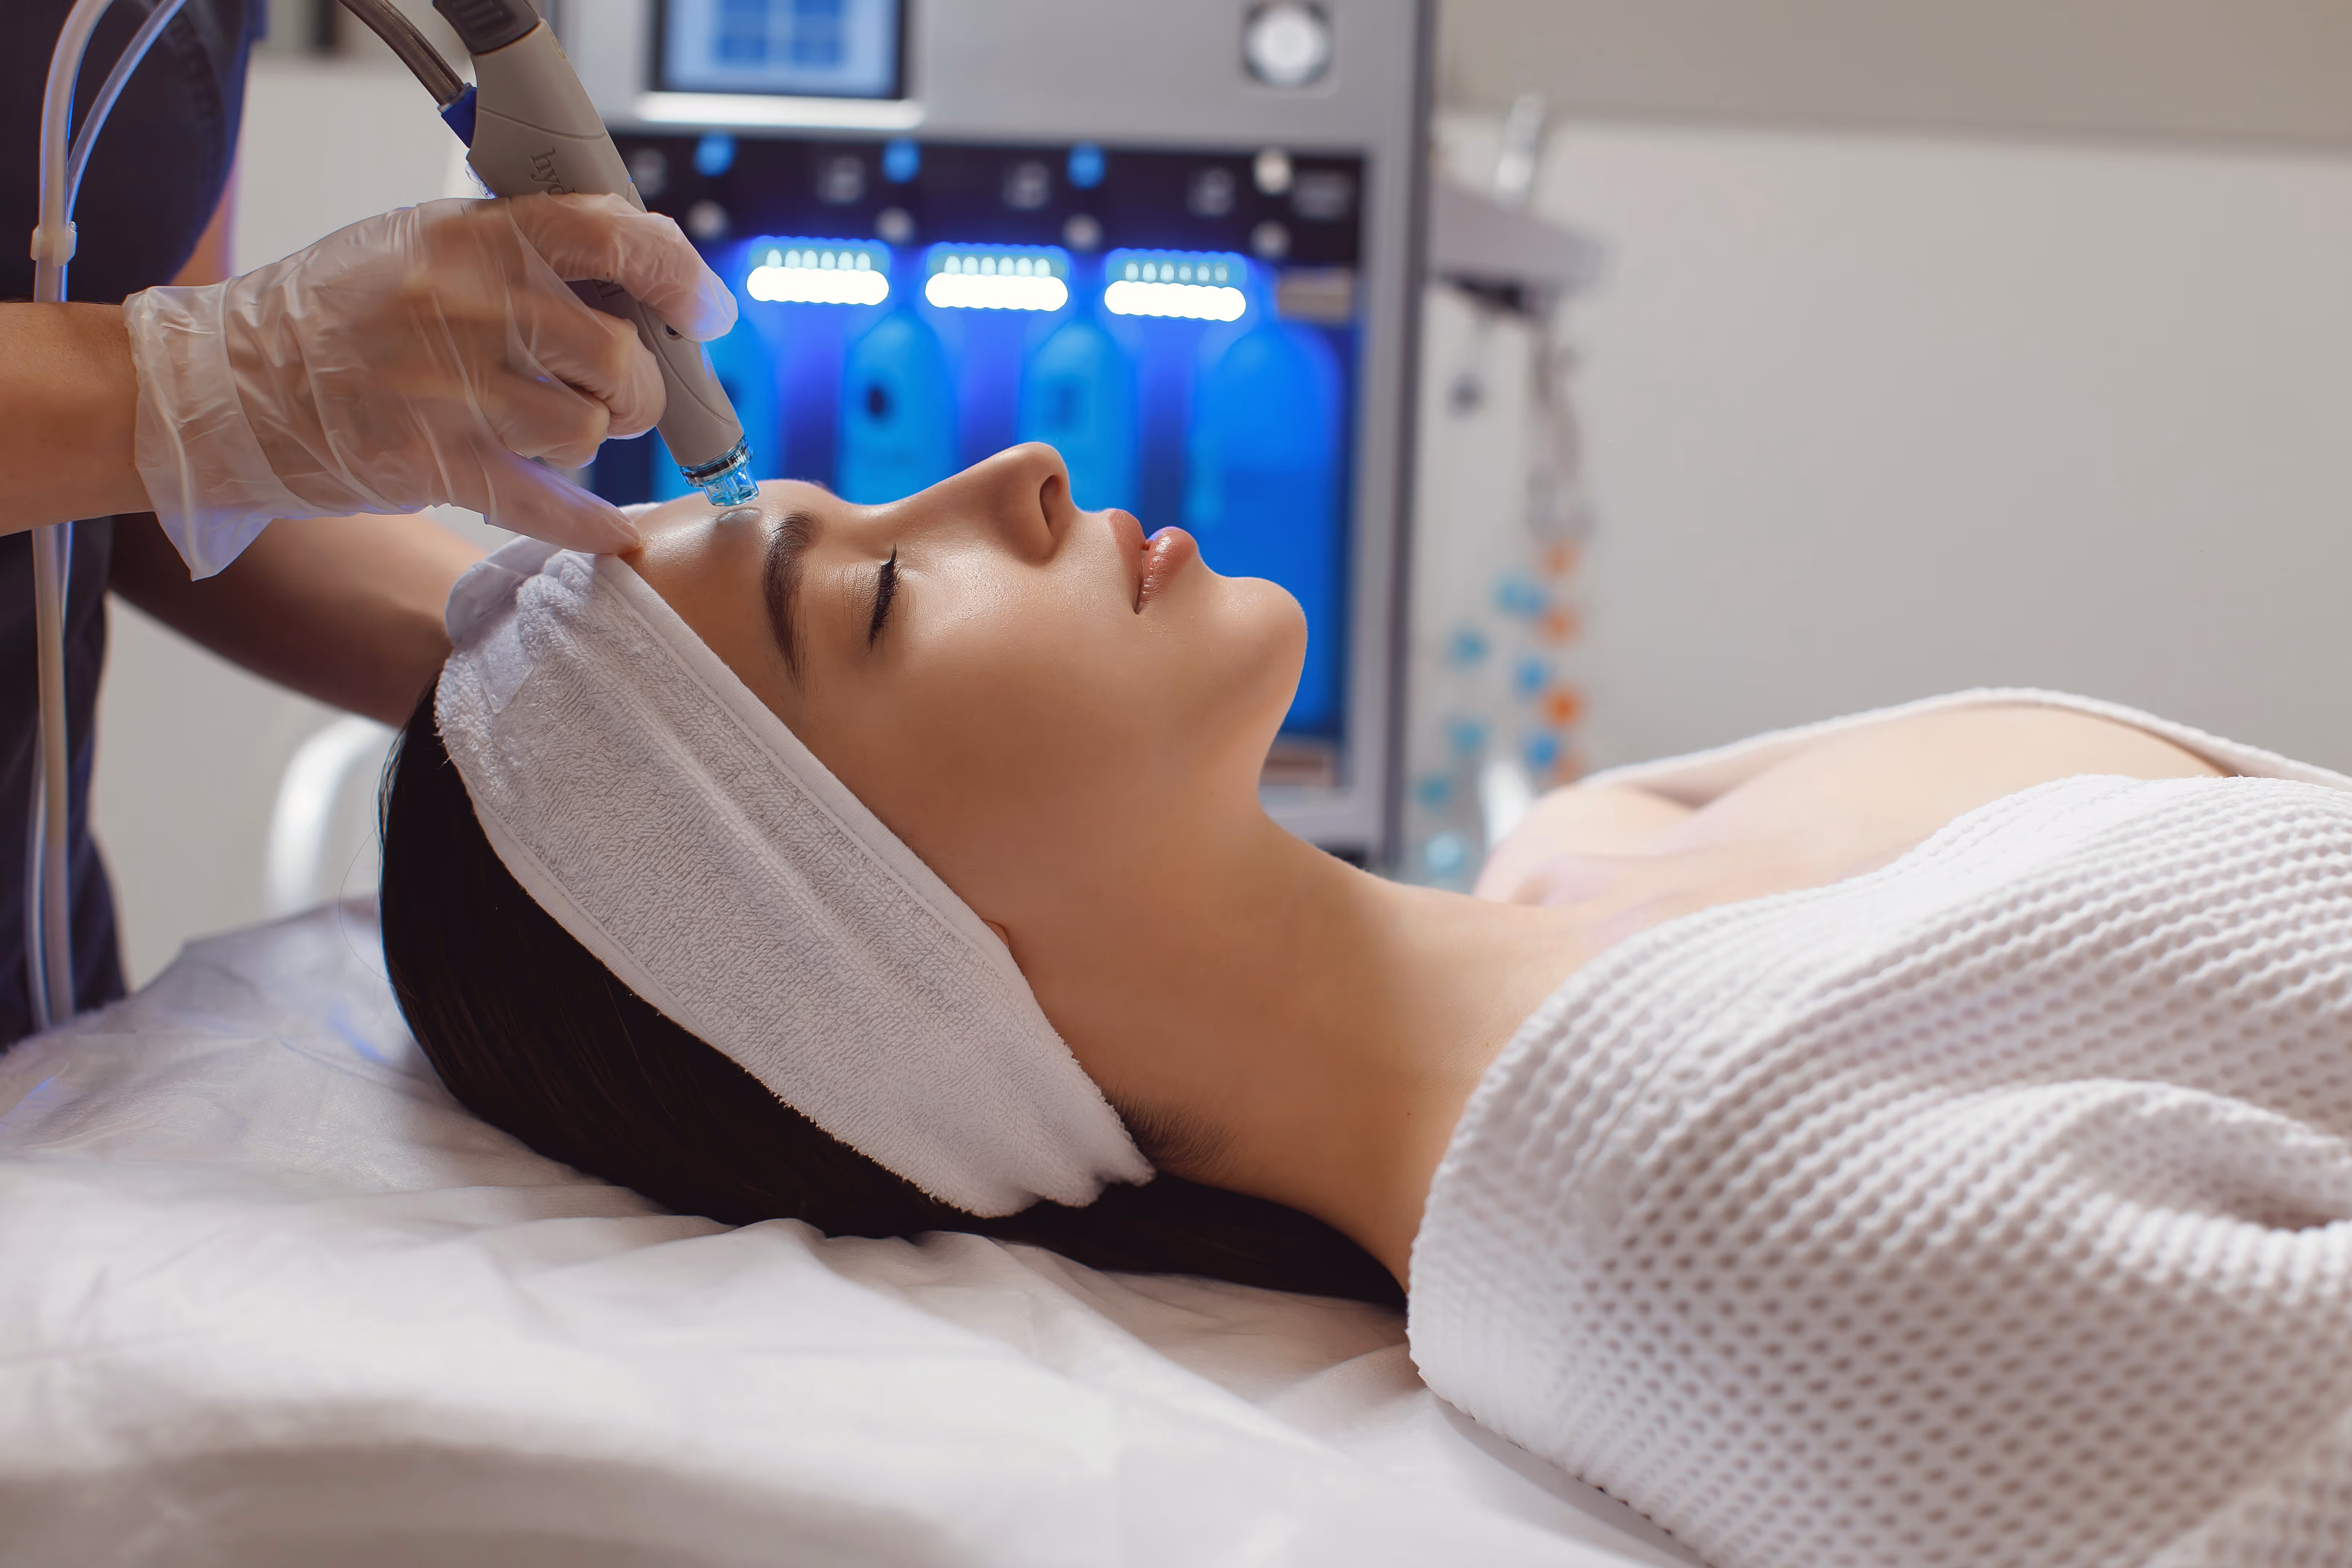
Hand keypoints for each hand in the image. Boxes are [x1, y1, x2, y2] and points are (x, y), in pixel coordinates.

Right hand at [121, 193, 737, 575]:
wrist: (220, 383)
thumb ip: (516, 257)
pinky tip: (611, 531)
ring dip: (586, 442)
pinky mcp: (431, 461)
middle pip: (618, 353)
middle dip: (637, 387)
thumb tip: (632, 284)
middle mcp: (464, 305)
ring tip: (548, 433)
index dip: (676, 274)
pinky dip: (589, 525)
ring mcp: (447, 388)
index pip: (608, 233)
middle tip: (617, 395)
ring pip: (586, 428)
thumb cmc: (334, 315)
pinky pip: (546, 503)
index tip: (703, 309)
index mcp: (468, 236)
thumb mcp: (419, 246)